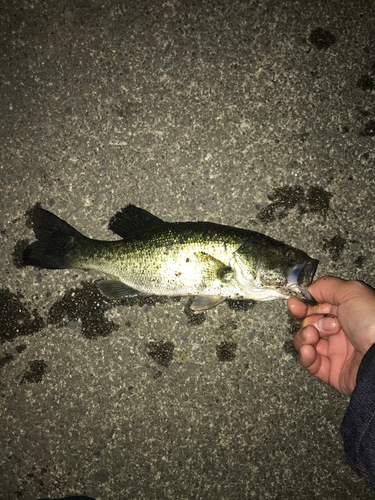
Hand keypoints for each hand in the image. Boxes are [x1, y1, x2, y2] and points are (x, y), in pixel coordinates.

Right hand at [288, 277, 374, 395]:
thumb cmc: (373, 323)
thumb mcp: (352, 292)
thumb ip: (327, 285)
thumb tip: (310, 289)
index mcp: (348, 312)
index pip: (318, 306)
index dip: (304, 305)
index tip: (295, 305)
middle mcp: (343, 331)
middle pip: (310, 323)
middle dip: (306, 322)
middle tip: (315, 324)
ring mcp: (337, 352)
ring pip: (306, 342)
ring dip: (303, 337)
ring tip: (312, 337)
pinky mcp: (333, 372)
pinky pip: (311, 363)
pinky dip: (305, 356)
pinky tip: (308, 350)